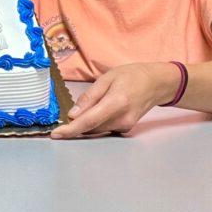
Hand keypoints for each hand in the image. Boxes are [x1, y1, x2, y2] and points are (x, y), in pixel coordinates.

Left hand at [51, 62, 176, 138]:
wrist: (157, 84)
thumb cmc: (131, 76)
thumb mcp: (107, 78)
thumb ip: (89, 97)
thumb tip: (72, 115)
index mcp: (116, 103)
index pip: (88, 121)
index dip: (70, 130)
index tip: (55, 134)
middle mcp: (121, 119)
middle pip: (90, 127)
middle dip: (75, 124)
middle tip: (67, 114)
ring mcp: (125, 126)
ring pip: (96, 129)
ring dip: (85, 123)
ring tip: (86, 108)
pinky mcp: (126, 129)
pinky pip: (103, 128)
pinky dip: (95, 122)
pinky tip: (99, 110)